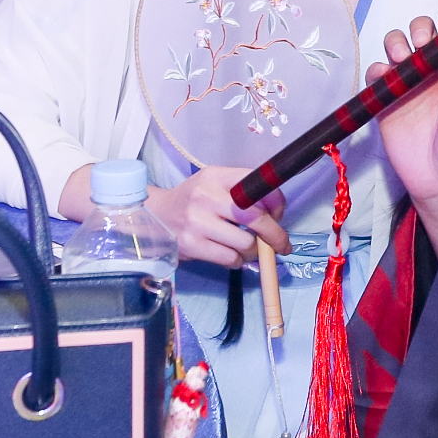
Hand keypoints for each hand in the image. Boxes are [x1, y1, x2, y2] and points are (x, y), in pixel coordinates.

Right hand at [146, 166, 287, 267]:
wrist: (155, 215)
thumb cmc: (193, 200)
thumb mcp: (214, 184)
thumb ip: (243, 192)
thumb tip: (277, 215)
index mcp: (216, 176)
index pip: (256, 184)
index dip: (276, 202)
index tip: (278, 214)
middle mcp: (206, 196)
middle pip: (255, 217)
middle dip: (275, 234)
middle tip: (282, 245)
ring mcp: (198, 222)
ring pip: (245, 242)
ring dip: (253, 250)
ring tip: (248, 248)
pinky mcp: (192, 245)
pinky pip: (230, 259)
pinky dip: (238, 261)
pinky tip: (232, 255)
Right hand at [370, 14, 437, 253]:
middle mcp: (433, 73)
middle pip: (421, 35)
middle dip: (419, 31)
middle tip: (421, 44)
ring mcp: (409, 84)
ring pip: (397, 48)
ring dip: (397, 44)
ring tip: (403, 58)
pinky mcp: (388, 101)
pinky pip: (377, 77)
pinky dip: (377, 70)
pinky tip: (385, 76)